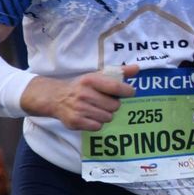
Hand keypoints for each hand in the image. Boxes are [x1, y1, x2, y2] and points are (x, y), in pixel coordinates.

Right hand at [22, 65, 138, 130]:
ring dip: (105, 115)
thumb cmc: (82, 86)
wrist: (56, 97)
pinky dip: (97, 123)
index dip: (127, 91)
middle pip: (115, 106)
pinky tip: (90, 116)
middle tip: (105, 102)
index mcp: (91, 80)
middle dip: (113, 105)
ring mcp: (79, 108)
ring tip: (96, 109)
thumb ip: (119, 72)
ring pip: (108, 117)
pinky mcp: (75, 121)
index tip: (129, 92)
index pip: (115, 87)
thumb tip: (137, 68)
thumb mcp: (98, 76)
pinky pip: (98, 126)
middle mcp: (84, 94)